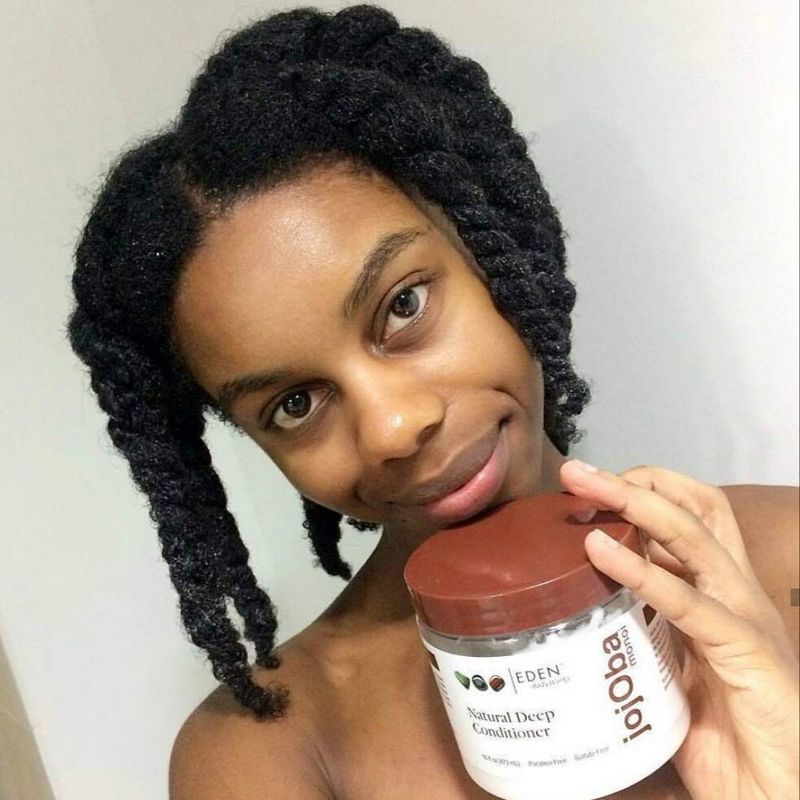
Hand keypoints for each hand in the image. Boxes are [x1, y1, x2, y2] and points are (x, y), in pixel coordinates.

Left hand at [560, 460, 798, 799]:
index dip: (646, 490)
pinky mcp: (746, 650)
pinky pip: (689, 601)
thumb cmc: (722, 733)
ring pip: (692, 537)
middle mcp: (737, 592)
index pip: (694, 514)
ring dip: (633, 503)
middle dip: (634, 481)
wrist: (773, 792)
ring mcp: (746, 615)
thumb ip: (646, 624)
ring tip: (583, 487)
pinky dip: (641, 571)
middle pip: (694, 509)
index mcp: (722, 591)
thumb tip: (593, 595)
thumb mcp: (674, 663)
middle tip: (575, 471)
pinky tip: (600, 552)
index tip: (590, 488)